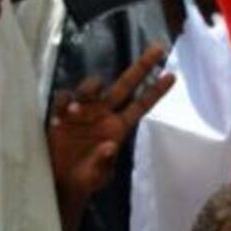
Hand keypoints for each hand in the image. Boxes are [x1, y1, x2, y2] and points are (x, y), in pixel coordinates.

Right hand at [48, 44, 175, 201]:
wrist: (59, 181)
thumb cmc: (84, 179)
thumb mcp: (96, 177)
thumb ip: (103, 162)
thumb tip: (110, 145)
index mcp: (118, 129)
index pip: (140, 106)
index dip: (155, 92)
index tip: (172, 75)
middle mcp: (103, 115)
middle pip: (124, 86)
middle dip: (141, 67)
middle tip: (156, 48)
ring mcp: (82, 113)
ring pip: (93, 88)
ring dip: (91, 87)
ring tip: (82, 101)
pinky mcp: (61, 115)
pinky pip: (64, 99)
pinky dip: (66, 100)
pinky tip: (66, 111)